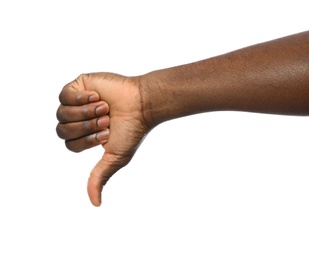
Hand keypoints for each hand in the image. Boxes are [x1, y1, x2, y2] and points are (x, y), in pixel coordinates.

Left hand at [56, 73, 149, 205]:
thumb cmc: (131, 130)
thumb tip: (95, 204)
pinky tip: (97, 96)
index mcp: (85, 137)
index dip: (87, 140)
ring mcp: (77, 102)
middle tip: (106, 119)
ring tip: (104, 107)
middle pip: (62, 130)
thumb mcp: (115, 157)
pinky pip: (65, 95)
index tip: (108, 133)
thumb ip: (100, 177)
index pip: (69, 144)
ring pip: (62, 113)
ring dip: (86, 112)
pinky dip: (80, 98)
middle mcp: (78, 120)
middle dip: (86, 127)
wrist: (142, 104)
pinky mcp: (79, 85)